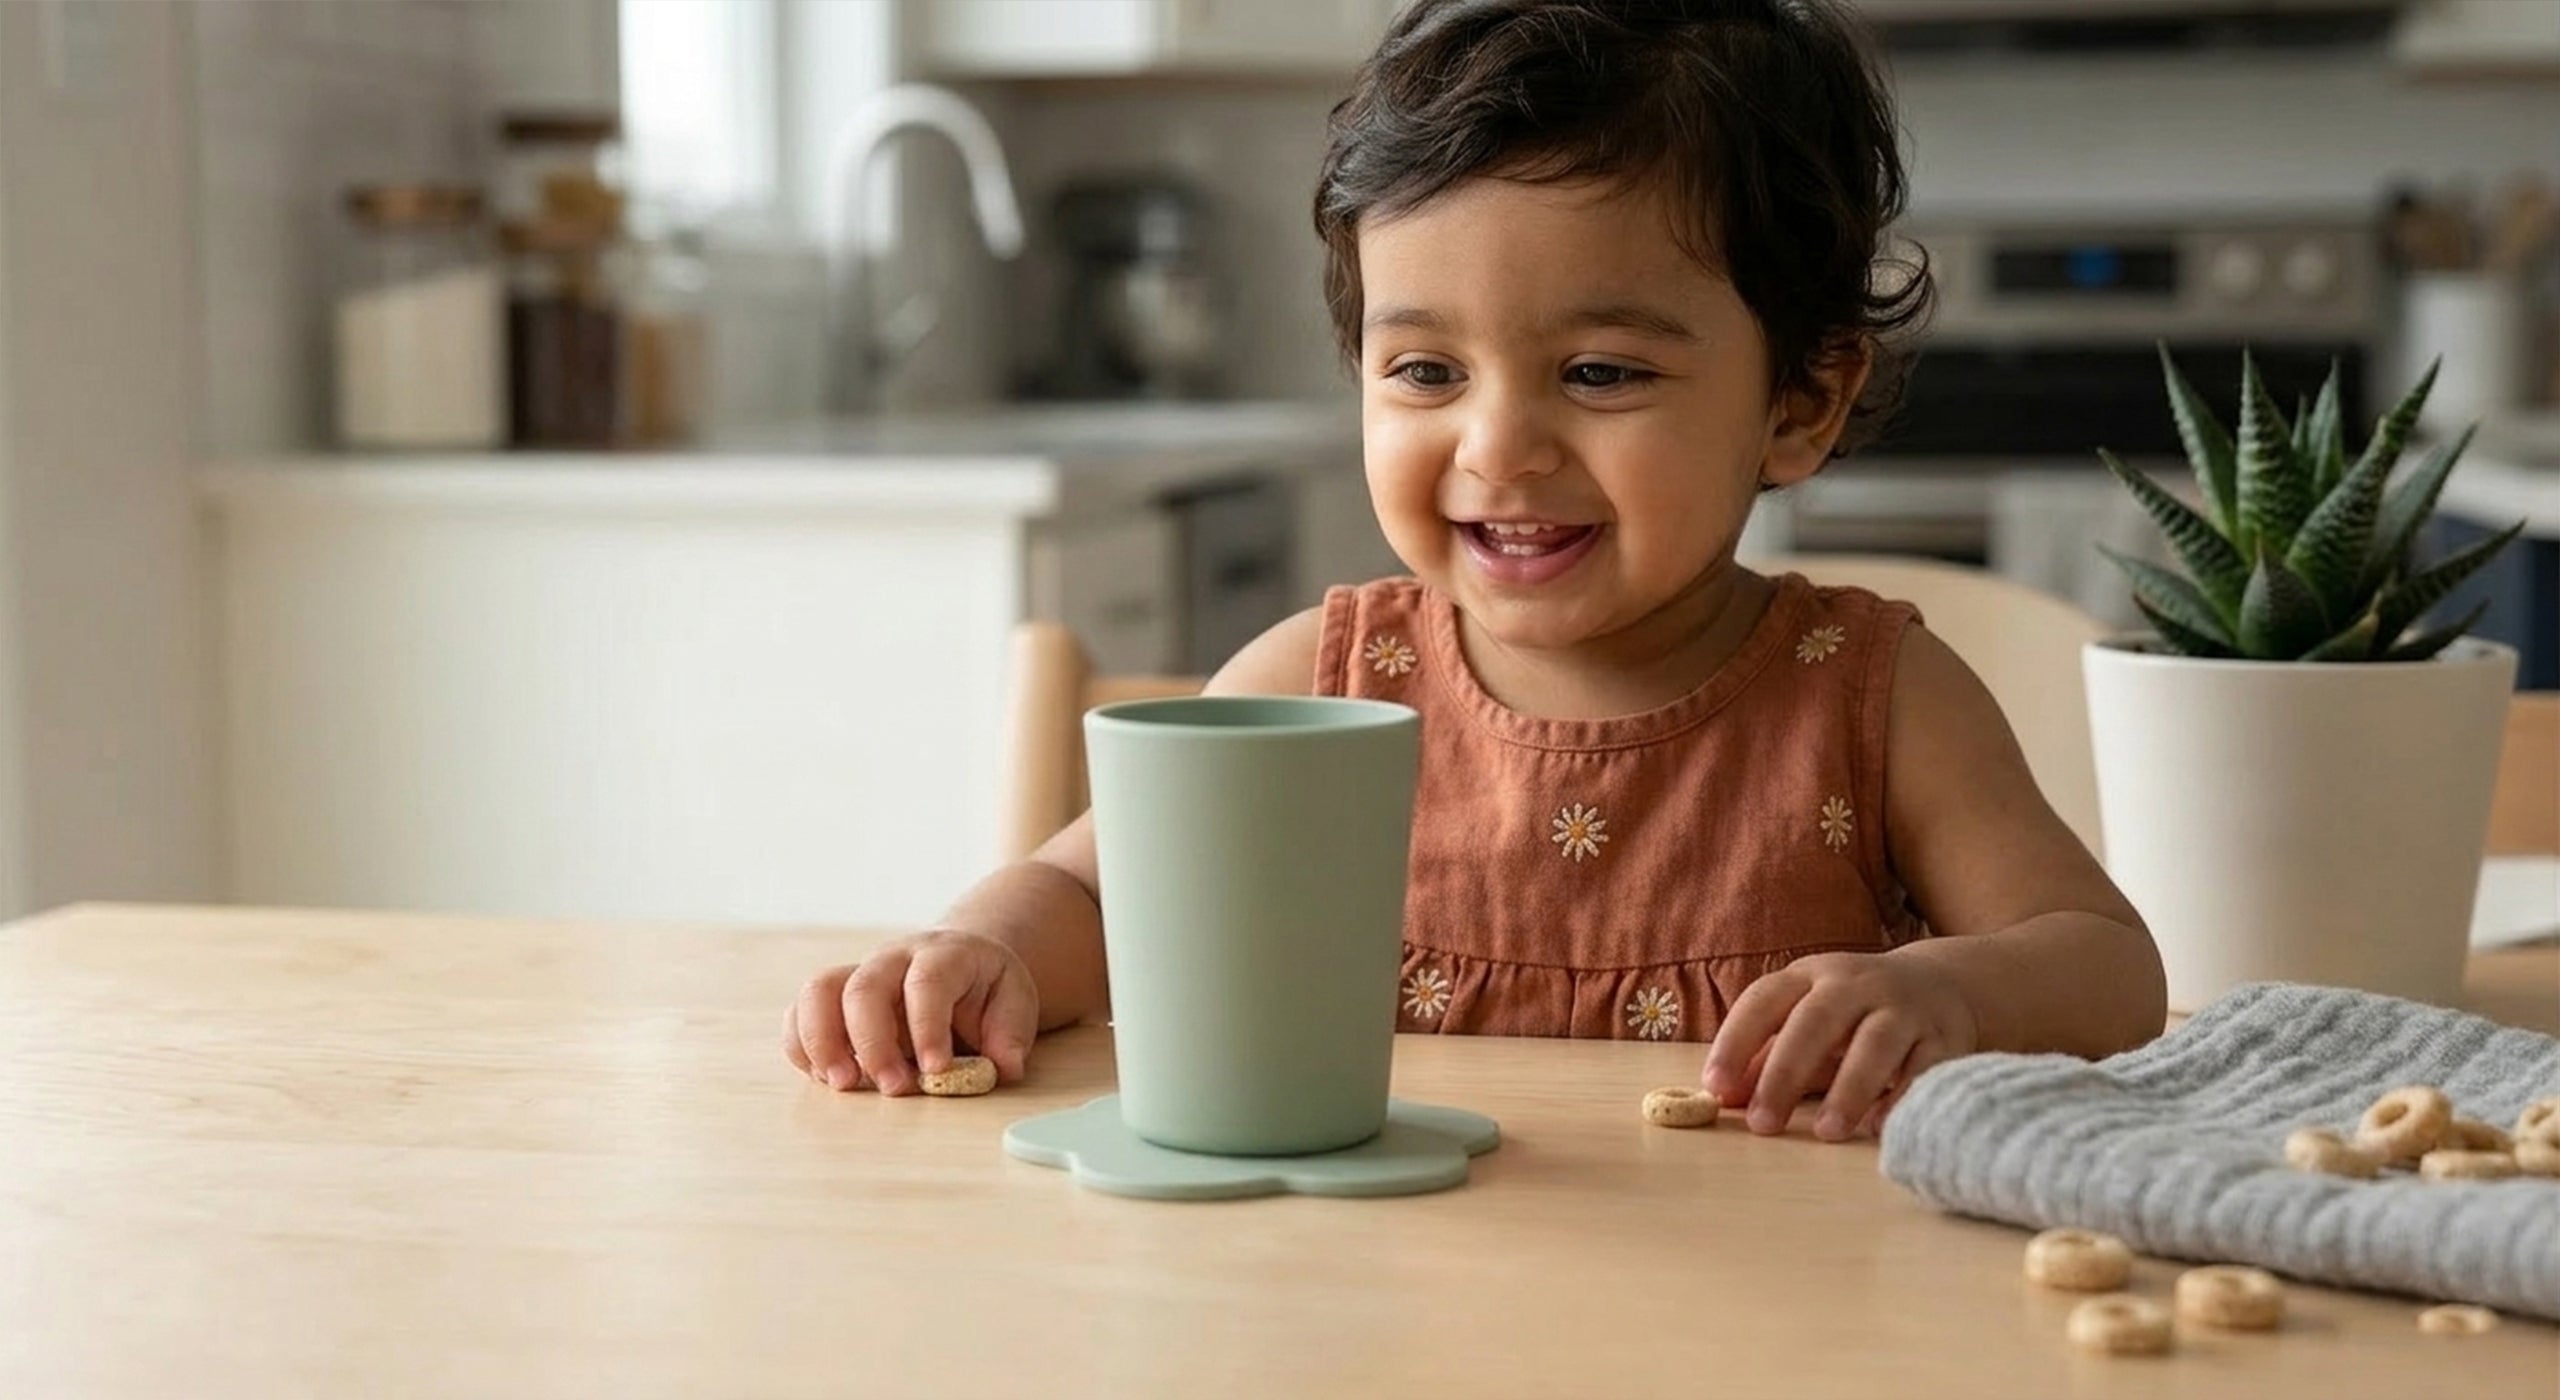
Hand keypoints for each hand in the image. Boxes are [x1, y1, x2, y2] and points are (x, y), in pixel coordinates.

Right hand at [783, 931, 1037, 1095]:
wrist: (959, 964)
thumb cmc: (985, 988)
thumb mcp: (1014, 1002)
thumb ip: (1010, 1034)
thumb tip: (1003, 1067)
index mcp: (944, 955)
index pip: (927, 982)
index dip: (927, 1026)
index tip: (936, 1069)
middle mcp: (894, 959)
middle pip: (864, 987)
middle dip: (873, 1043)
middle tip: (893, 1088)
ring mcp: (859, 976)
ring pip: (819, 992)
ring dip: (823, 1042)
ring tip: (843, 1084)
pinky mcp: (834, 1000)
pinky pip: (801, 1013)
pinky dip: (803, 1046)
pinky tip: (823, 1077)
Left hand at [1700, 951, 1976, 1141]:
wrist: (1940, 985)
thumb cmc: (1852, 1014)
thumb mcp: (1805, 1021)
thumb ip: (1765, 1057)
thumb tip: (1723, 1100)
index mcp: (1810, 976)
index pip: (1764, 1001)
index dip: (1736, 1042)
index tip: (1715, 1089)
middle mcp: (1855, 984)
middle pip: (1816, 1022)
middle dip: (1785, 1073)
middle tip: (1763, 1124)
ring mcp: (1902, 1007)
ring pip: (1875, 1044)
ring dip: (1849, 1090)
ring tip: (1826, 1133)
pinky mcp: (1943, 1035)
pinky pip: (1924, 1067)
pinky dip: (1902, 1098)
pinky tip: (1879, 1128)